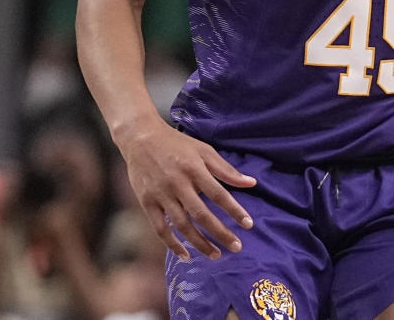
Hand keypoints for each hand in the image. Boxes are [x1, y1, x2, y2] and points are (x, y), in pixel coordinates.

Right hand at [115, 118, 256, 260]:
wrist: (141, 138)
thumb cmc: (178, 144)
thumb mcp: (205, 150)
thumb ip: (227, 169)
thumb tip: (252, 183)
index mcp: (194, 168)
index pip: (219, 194)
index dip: (234, 211)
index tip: (248, 225)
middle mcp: (178, 183)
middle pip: (201, 214)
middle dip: (220, 233)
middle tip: (236, 247)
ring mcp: (160, 195)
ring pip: (182, 225)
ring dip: (200, 243)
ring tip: (216, 255)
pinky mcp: (146, 203)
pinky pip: (160, 228)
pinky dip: (172, 244)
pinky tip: (186, 255)